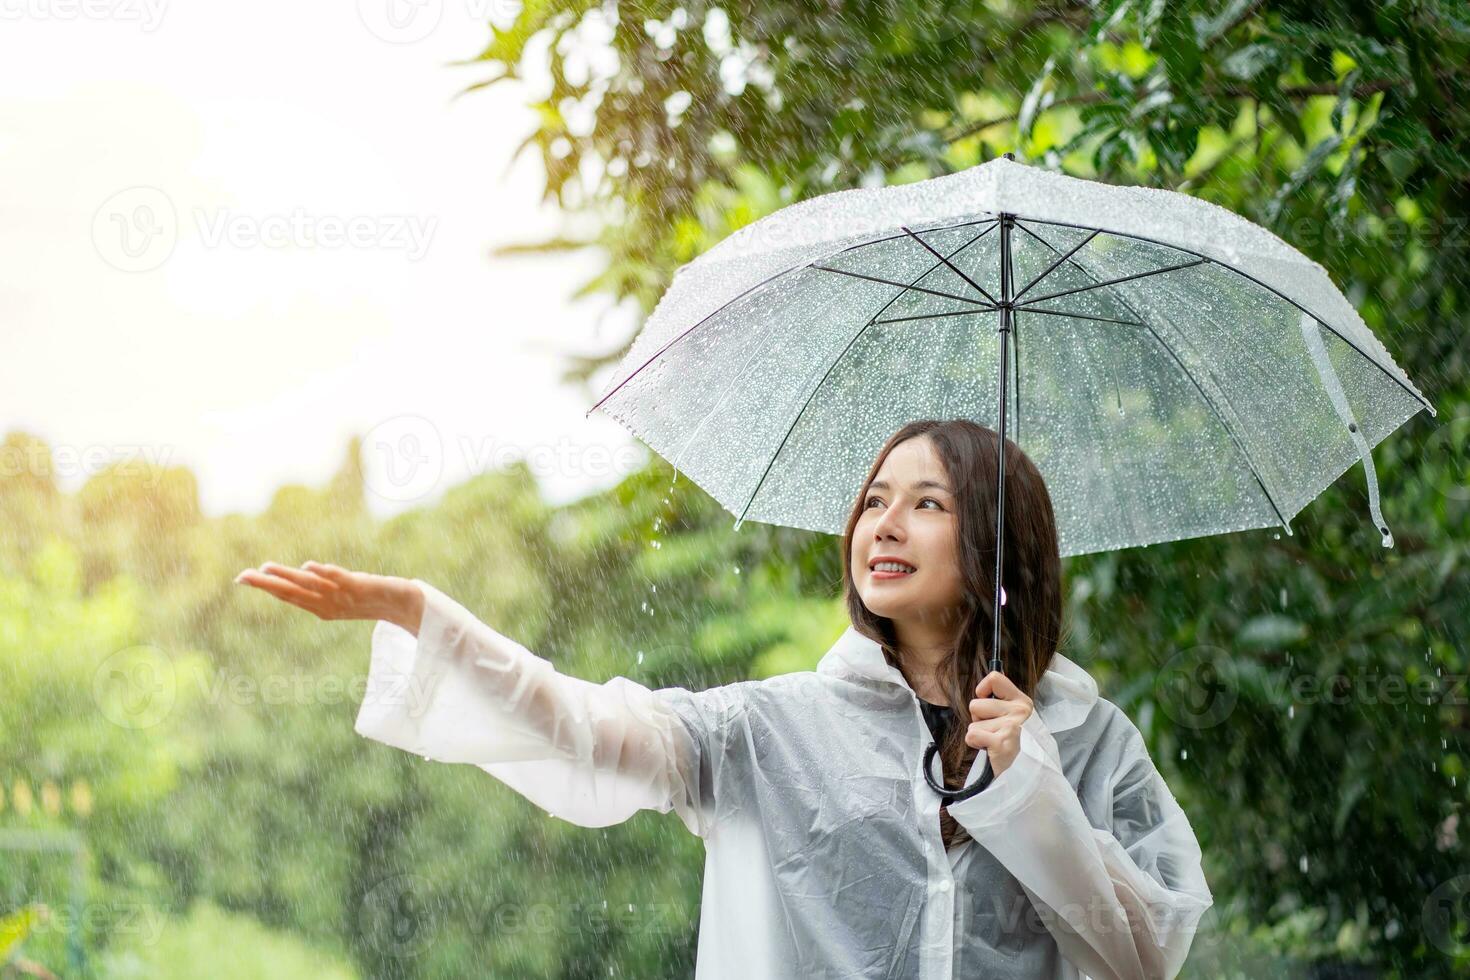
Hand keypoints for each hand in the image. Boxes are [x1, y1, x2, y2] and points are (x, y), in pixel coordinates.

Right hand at [234, 561, 423, 634]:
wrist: (406, 606)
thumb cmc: (374, 601)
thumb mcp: (344, 598)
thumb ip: (324, 590)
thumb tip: (303, 575)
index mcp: (323, 608)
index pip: (289, 596)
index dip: (266, 587)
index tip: (242, 578)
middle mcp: (329, 605)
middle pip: (292, 593)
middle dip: (266, 584)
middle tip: (241, 576)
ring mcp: (343, 596)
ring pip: (310, 586)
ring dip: (287, 577)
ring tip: (266, 568)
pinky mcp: (360, 587)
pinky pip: (338, 580)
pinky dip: (322, 574)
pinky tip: (307, 567)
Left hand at [964, 671, 1034, 777]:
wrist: (1027, 774)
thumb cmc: (1016, 743)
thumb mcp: (1015, 718)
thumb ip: (1002, 702)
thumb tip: (982, 688)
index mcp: (1022, 702)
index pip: (994, 678)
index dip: (982, 690)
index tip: (985, 701)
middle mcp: (1019, 712)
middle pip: (975, 704)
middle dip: (978, 720)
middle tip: (994, 732)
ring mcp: (1012, 727)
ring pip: (972, 723)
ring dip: (978, 734)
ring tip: (994, 742)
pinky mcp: (1002, 743)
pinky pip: (971, 736)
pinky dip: (976, 744)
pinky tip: (990, 750)